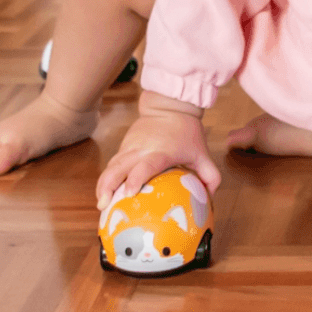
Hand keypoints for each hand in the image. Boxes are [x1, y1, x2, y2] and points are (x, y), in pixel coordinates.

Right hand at [95, 109, 220, 209]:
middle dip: (108, 185)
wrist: (170, 105)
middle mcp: (142, 148)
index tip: (128, 193)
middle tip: (103, 205)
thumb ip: (210, 175)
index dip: (136, 178)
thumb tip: (211, 199)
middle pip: (119, 166)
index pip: (146, 165)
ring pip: (112, 165)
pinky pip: (113, 162)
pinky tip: (105, 193)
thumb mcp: (202, 152)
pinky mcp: (124, 144)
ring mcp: (131, 146)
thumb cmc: (187, 131)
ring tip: (100, 203)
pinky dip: (107, 177)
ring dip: (103, 184)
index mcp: (161, 152)